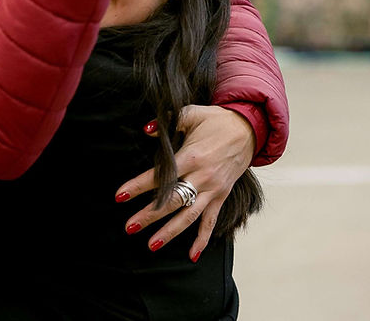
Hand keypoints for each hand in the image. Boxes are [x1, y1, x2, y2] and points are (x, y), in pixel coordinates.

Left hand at [114, 105, 254, 259]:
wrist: (248, 129)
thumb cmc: (216, 120)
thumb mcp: (191, 113)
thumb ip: (167, 120)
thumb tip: (146, 129)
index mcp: (192, 156)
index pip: (161, 175)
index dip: (139, 186)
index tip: (120, 196)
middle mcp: (202, 176)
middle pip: (172, 200)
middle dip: (149, 215)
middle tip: (129, 227)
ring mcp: (213, 189)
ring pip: (189, 216)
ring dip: (170, 232)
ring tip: (152, 244)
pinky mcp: (221, 196)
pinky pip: (211, 221)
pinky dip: (202, 239)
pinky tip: (192, 255)